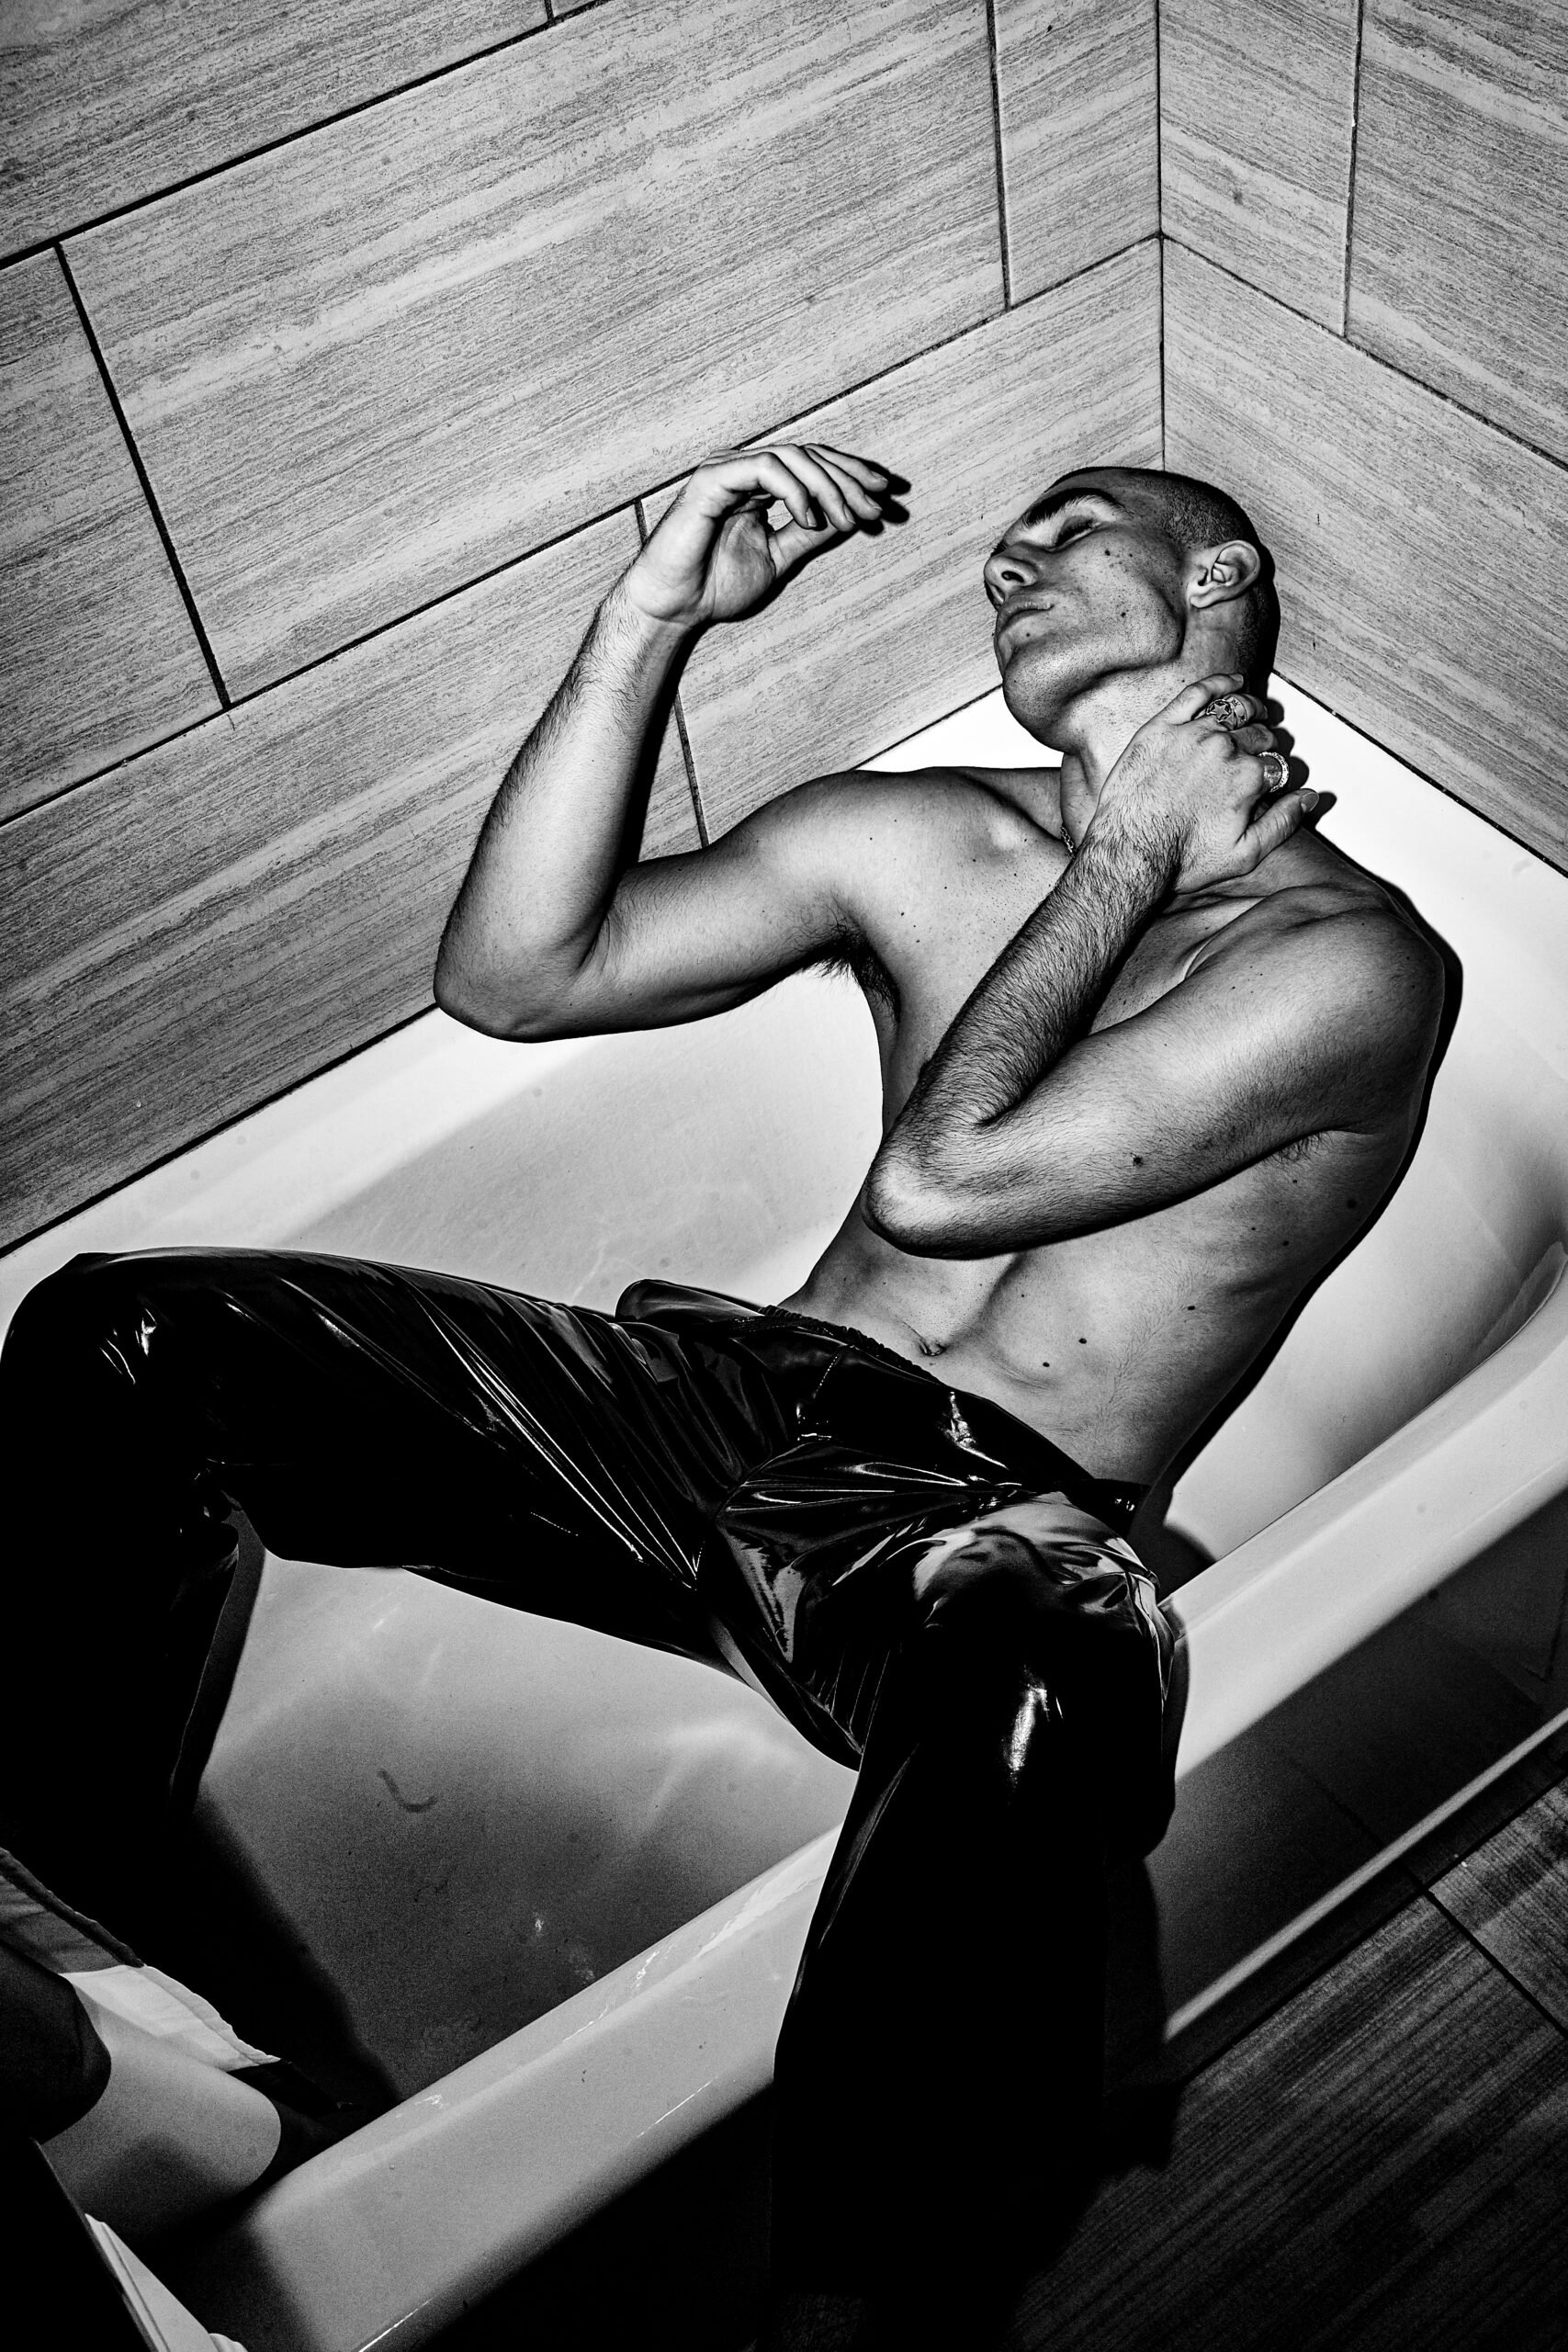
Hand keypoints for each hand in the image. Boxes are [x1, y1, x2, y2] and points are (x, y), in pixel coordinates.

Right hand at [622, 443, 892, 630]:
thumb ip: (811, 532)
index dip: (851, 476)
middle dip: (850, 479)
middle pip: (810, 454)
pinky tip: (812, 516)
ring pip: (793, 456)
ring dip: (829, 485)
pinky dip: (795, 490)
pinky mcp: (712, 478)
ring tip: (851, 518)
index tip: (885, 498)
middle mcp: (743, 469)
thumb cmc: (715, 585)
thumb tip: (852, 514)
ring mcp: (727, 469)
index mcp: (758, 485)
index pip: (813, 466)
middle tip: (878, 506)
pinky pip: (765, 469)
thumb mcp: (780, 557)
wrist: (674, 607)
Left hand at [1089, 673, 1317, 892]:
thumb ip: (1283, 823)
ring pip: (1235, 710)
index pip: (1276, 765)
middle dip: (1266, 744)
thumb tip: (1309, 797)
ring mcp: (1192, 734)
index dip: (1276, 774)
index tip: (1270, 781)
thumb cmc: (1180, 858)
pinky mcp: (1162, 728)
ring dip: (1252, 710)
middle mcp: (1224, 749)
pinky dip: (1220, 683)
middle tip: (1261, 751)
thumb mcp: (1245, 854)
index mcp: (1247, 778)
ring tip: (1257, 713)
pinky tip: (1233, 681)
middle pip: (1259, 736)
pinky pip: (1197, 693)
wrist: (1128, 854)